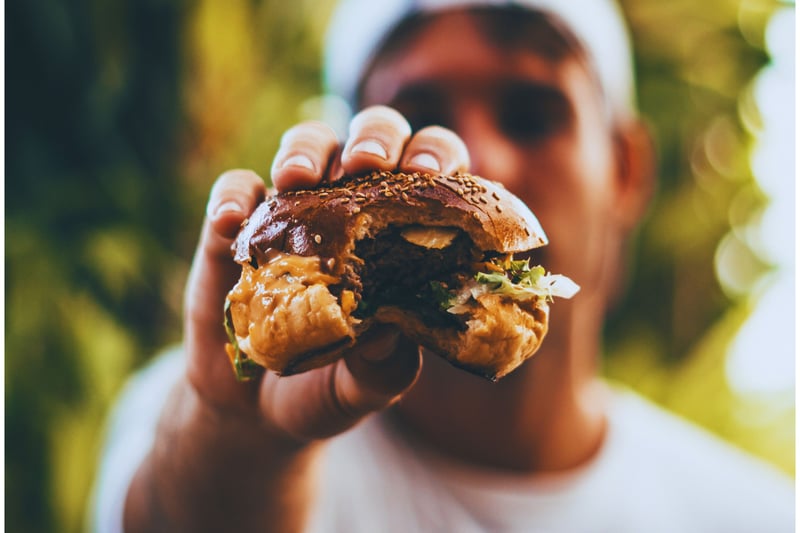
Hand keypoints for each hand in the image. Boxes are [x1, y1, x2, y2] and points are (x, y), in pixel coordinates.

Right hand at [125, 106, 470, 531]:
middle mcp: (354, 208)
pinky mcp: (238, 229)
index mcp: (403, 232)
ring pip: (307, 146)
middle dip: (373, 137)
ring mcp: (294, 212)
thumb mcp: (368, 385)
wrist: (257, 410)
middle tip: (366, 163)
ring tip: (297, 178)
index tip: (426, 171)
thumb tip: (387, 330)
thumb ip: (385, 365)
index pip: (432, 173)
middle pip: (373, 138)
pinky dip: (233, 197)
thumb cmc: (332, 385)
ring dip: (305, 150)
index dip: (436, 157)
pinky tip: (232, 221)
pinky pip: (235, 191)